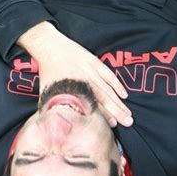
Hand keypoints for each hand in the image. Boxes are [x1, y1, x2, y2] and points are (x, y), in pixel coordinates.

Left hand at [18, 22, 132, 127]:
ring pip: (108, 88)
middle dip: (117, 111)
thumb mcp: (47, 93)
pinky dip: (117, 84)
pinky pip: (108, 74)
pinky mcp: (94, 61)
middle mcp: (84, 80)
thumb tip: (55, 129)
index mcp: (72, 89)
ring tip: (129, 114)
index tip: (113, 126)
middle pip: (103, 98)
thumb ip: (53, 110)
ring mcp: (90, 69)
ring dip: (119, 101)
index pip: (90, 105)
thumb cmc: (47, 73)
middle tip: (129, 122)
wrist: (49, 46)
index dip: (103, 116)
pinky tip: (124, 95)